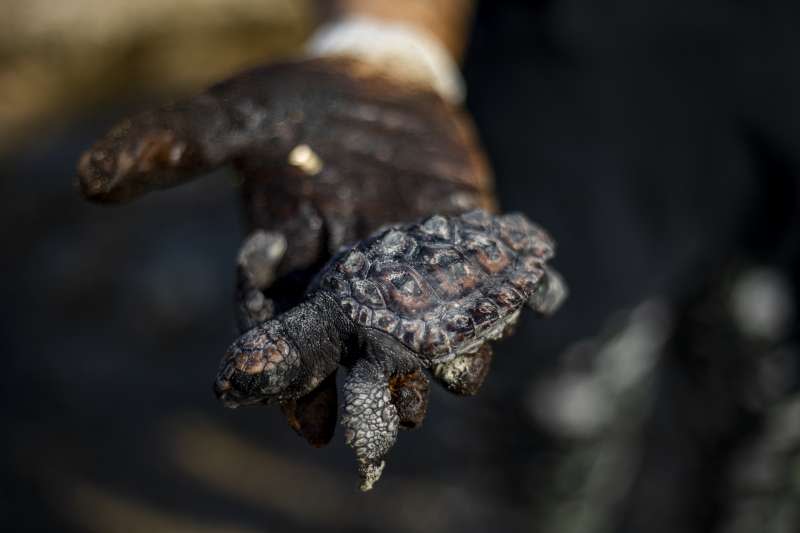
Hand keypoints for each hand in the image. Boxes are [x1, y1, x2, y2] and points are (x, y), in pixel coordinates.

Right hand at [77, 55, 494, 446]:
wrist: (378, 83)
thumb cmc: (297, 110)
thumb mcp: (234, 119)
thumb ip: (173, 146)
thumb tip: (88, 179)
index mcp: (296, 267)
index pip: (282, 326)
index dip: (277, 362)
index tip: (270, 396)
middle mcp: (355, 280)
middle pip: (355, 344)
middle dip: (357, 381)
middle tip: (366, 425)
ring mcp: (416, 264)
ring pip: (425, 324)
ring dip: (435, 353)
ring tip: (444, 381)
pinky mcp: (468, 237)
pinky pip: (486, 276)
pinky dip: (503, 294)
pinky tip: (518, 310)